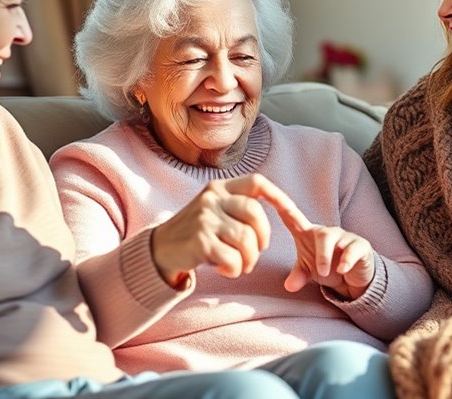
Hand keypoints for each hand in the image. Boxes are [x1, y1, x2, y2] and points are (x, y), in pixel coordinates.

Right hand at [151, 174, 288, 286]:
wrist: (161, 248)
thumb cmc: (196, 231)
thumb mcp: (214, 208)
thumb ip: (237, 205)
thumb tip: (278, 207)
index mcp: (219, 187)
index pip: (256, 182)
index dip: (278, 195)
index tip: (290, 210)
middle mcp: (212, 199)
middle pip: (256, 214)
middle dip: (263, 238)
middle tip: (256, 251)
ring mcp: (204, 219)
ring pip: (246, 239)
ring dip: (249, 259)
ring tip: (241, 265)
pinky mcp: (199, 242)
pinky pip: (232, 258)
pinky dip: (235, 269)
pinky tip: (225, 269)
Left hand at [268, 190, 376, 299]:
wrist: (354, 276)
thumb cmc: (327, 266)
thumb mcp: (309, 271)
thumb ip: (298, 276)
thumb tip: (289, 286)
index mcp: (308, 233)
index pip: (291, 215)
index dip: (278, 203)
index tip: (262, 193)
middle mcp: (326, 232)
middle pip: (320, 233)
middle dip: (319, 254)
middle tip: (318, 272)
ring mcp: (344, 237)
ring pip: (332, 237)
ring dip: (326, 257)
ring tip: (325, 273)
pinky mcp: (360, 246)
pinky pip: (354, 248)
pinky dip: (347, 260)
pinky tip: (343, 270)